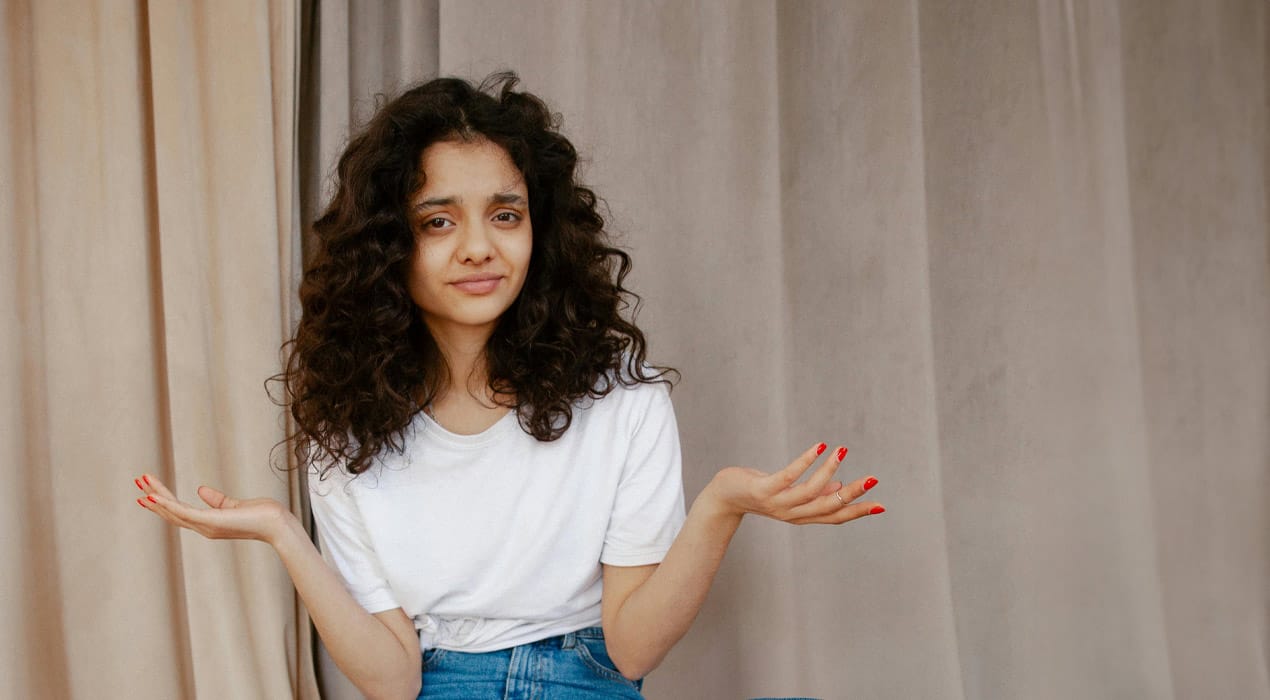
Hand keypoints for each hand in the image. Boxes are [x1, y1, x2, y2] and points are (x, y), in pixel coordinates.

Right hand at [133, 474, 293, 545]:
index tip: (147, 492)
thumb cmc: (261, 515)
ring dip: (157, 497)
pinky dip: (167, 505)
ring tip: (142, 483)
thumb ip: (217, 500)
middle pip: (172, 511)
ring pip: (174, 511)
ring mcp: (206, 526)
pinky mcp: (210, 521)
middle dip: (154, 497)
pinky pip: (184, 512)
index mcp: (208, 524)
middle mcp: (203, 527)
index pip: (180, 512)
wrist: (277, 523)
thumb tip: (200, 489)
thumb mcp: (234, 504)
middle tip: (139, 481)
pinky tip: (154, 496)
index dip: (163, 503)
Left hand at [704, 442, 884, 523]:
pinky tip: (819, 446)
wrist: (723, 498)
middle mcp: (792, 514)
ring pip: (810, 491)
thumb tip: (840, 489)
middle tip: (873, 479)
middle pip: (827, 507)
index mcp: (801, 515)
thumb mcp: (789, 494)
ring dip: (829, 470)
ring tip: (842, 452)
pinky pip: (788, 475)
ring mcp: (777, 503)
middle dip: (852, 494)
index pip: (835, 516)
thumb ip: (814, 494)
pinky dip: (806, 461)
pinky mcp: (763, 489)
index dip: (858, 512)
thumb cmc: (759, 491)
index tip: (882, 506)